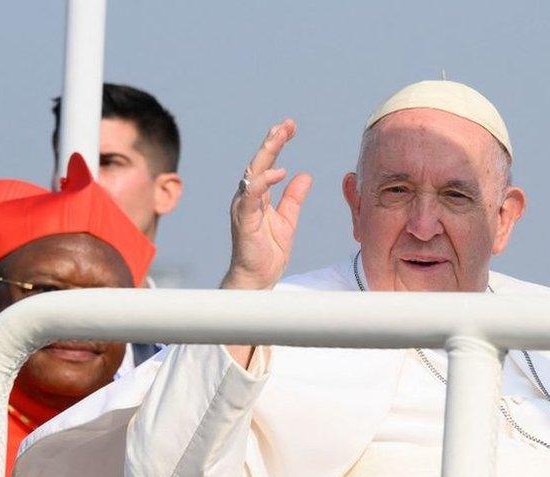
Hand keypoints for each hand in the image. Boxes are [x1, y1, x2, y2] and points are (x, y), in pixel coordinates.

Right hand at [221, 119, 312, 289]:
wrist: (256, 278)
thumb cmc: (267, 252)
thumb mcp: (288, 220)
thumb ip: (293, 198)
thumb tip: (305, 175)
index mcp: (258, 196)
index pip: (267, 164)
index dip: (277, 144)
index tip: (290, 127)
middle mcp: (247, 197)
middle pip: (259, 162)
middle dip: (272, 141)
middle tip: (286, 124)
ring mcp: (244, 207)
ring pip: (253, 172)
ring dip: (267, 152)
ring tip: (280, 135)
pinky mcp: (244, 219)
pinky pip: (252, 195)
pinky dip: (265, 182)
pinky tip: (280, 172)